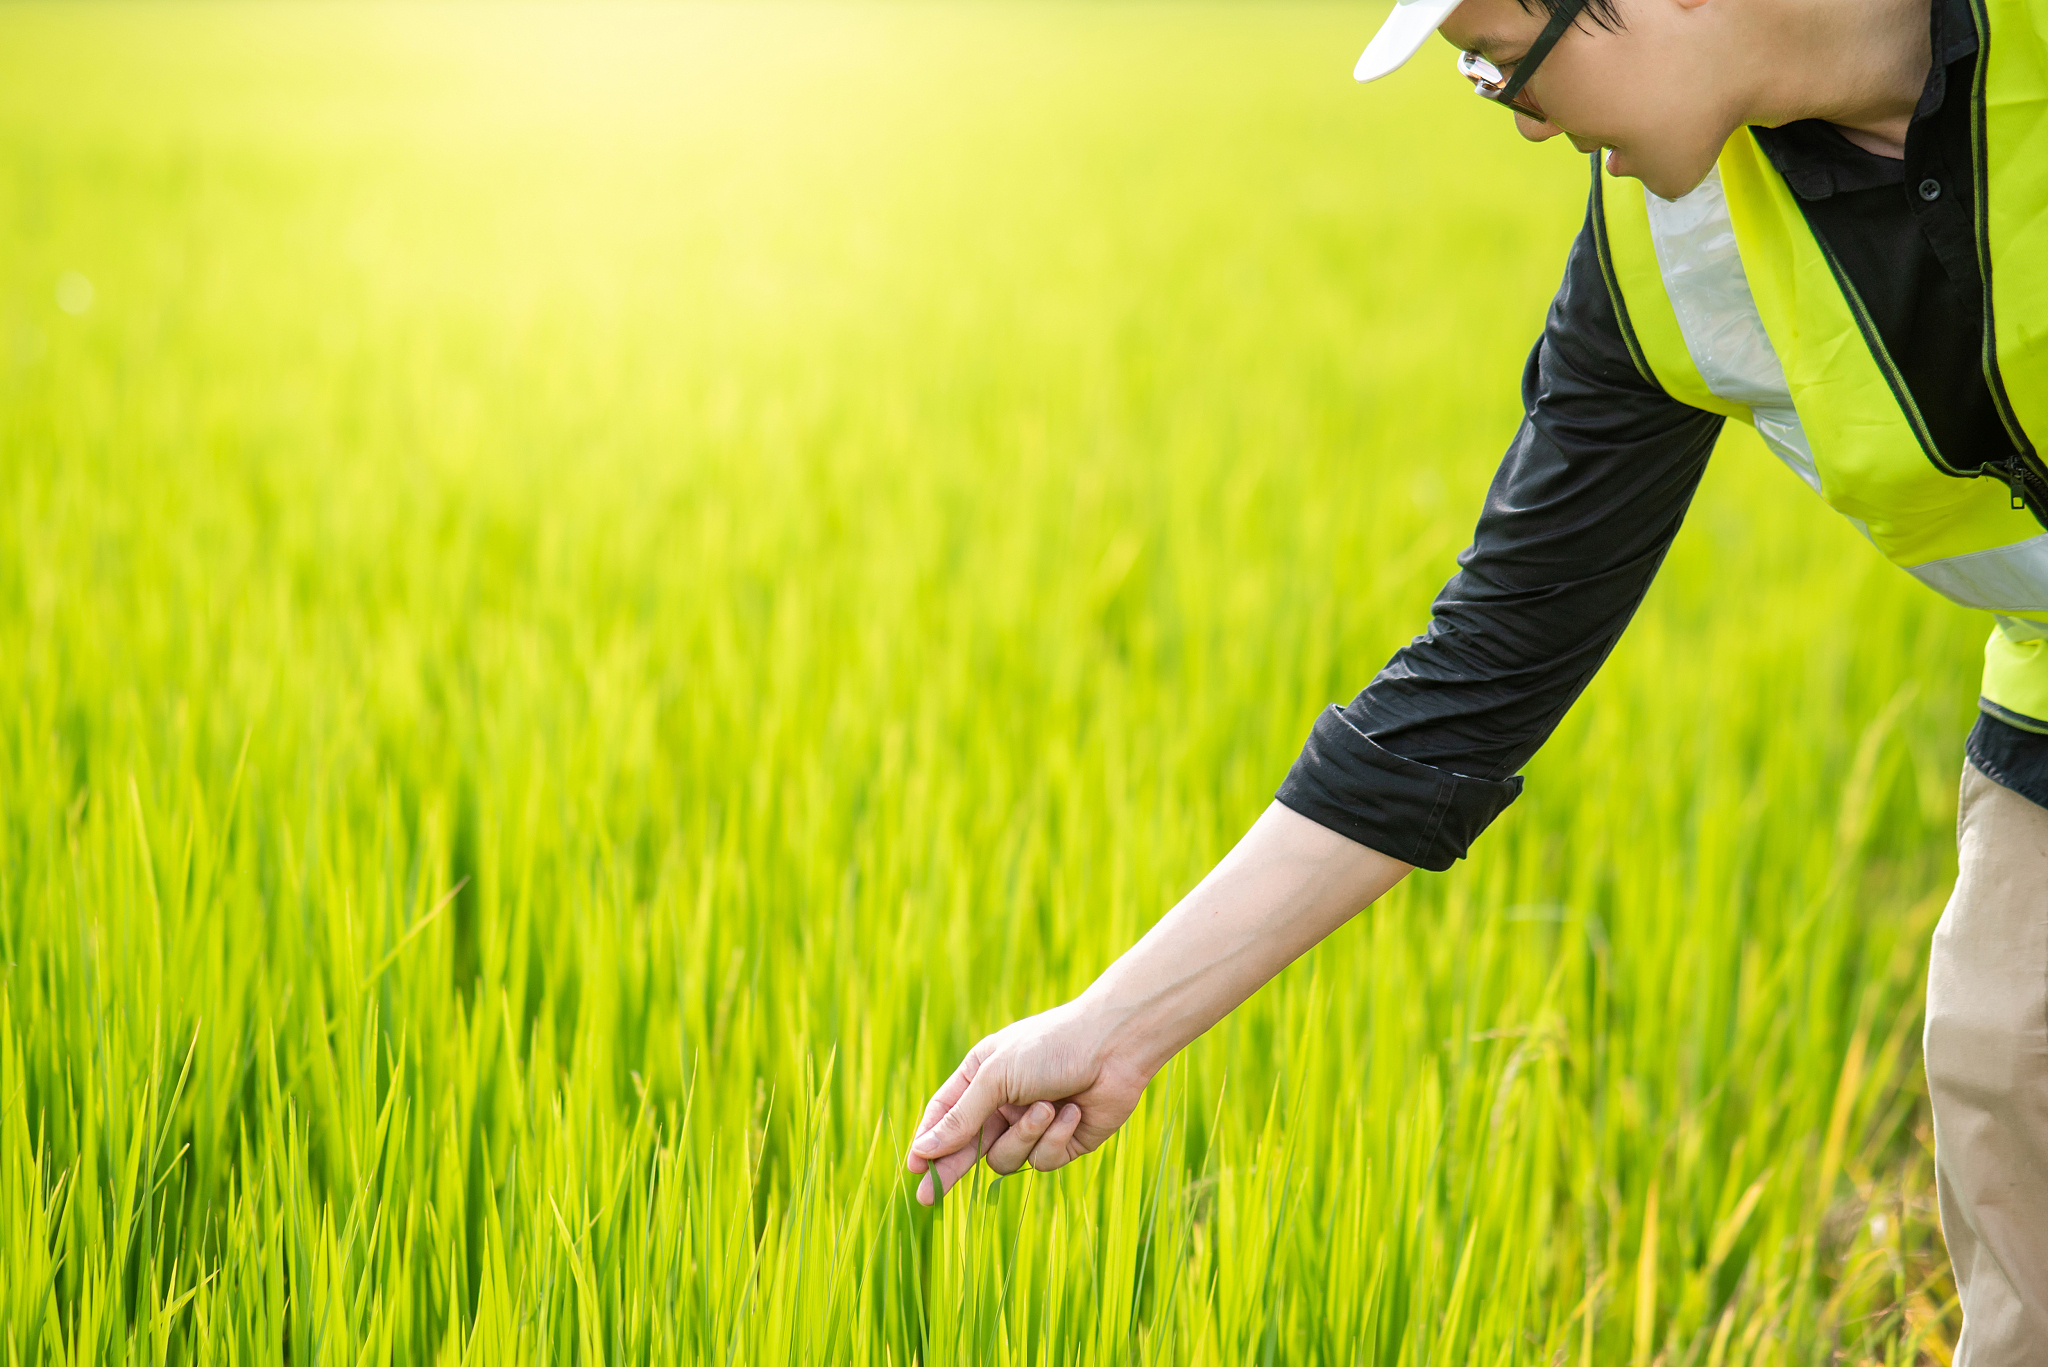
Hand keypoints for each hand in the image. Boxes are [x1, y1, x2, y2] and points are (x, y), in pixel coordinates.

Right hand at [904, 1001, 1148, 1204]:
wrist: (1115, 1046)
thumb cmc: (1051, 1047)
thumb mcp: (997, 1077)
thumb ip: (961, 1118)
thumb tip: (923, 1149)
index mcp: (981, 1077)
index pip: (945, 1116)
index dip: (928, 1142)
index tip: (913, 1169)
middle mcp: (1004, 1104)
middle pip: (968, 1147)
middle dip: (952, 1168)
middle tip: (929, 1198)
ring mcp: (1033, 1125)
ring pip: (1006, 1158)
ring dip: (1026, 1137)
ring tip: (1048, 1107)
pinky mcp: (1062, 1143)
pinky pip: (1043, 1159)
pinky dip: (1056, 1138)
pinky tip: (1072, 1111)